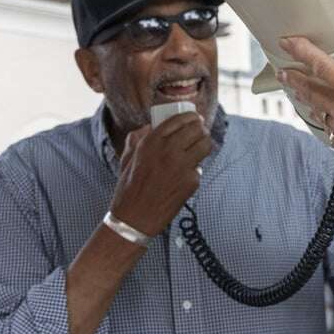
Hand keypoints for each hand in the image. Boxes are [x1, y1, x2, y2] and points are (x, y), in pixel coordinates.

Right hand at [110, 113, 210, 236]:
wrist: (135, 217)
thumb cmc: (130, 187)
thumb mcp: (128, 157)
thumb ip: (138, 137)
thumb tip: (150, 125)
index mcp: (151, 141)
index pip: (180, 119)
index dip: (192, 117)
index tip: (195, 118)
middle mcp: (168, 150)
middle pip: (197, 129)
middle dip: (201, 129)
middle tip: (200, 132)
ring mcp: (182, 165)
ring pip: (206, 145)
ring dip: (204, 144)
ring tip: (200, 147)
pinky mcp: (191, 181)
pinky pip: (199, 168)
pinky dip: (194, 170)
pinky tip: (184, 176)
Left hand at [278, 34, 333, 180]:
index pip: (324, 68)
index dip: (304, 53)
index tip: (291, 43)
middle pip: (311, 89)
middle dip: (294, 78)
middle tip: (281, 69)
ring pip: (314, 107)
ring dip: (301, 95)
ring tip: (292, 87)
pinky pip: (324, 123)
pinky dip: (315, 114)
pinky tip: (316, 112)